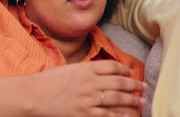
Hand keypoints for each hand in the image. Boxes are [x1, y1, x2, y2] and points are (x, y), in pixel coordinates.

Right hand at [16, 60, 145, 116]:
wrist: (34, 95)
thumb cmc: (49, 81)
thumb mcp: (69, 68)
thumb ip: (86, 70)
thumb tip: (101, 72)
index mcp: (87, 69)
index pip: (113, 66)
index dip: (124, 70)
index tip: (130, 73)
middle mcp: (91, 82)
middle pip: (119, 82)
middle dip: (134, 85)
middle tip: (145, 87)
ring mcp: (89, 99)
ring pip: (117, 98)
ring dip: (131, 100)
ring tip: (141, 101)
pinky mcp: (84, 113)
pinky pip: (106, 115)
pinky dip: (119, 115)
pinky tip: (128, 115)